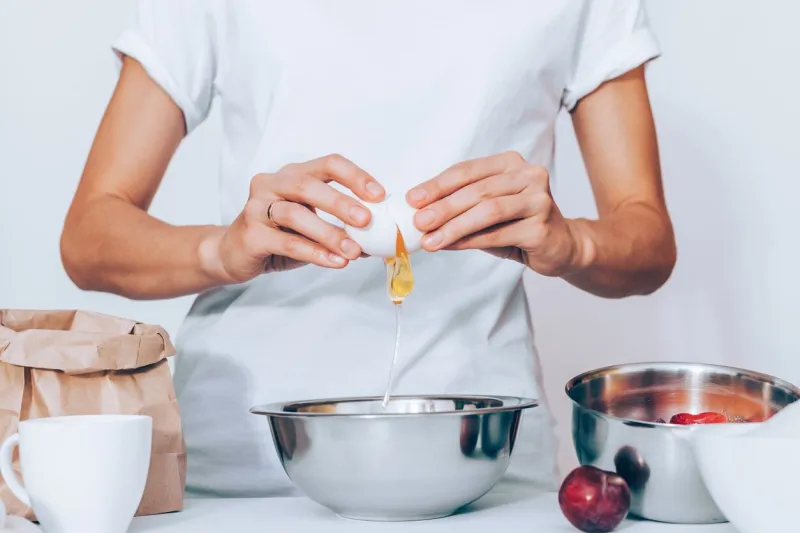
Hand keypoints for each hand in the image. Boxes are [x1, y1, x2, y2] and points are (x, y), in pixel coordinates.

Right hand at [200, 154, 384, 282]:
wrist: (233, 254)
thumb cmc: (278, 236)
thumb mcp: (312, 227)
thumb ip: (341, 228)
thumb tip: (380, 239)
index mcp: (292, 175)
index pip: (328, 164)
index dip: (355, 176)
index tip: (379, 195)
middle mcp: (272, 184)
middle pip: (308, 185)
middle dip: (341, 202)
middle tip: (367, 220)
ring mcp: (257, 207)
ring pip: (296, 214)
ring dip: (329, 233)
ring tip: (354, 251)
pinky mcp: (251, 234)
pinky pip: (287, 242)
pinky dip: (314, 252)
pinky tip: (335, 262)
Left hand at [406, 151, 585, 276]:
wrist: (561, 246)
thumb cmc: (518, 225)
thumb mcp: (487, 210)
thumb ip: (460, 206)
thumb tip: (419, 213)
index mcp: (511, 163)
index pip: (467, 170)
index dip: (437, 184)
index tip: (412, 199)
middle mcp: (529, 175)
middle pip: (476, 190)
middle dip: (442, 207)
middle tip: (418, 222)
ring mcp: (539, 200)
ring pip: (487, 211)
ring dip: (454, 227)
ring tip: (430, 240)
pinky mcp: (542, 227)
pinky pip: (498, 234)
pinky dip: (470, 241)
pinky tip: (451, 246)